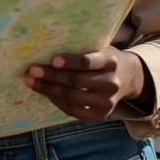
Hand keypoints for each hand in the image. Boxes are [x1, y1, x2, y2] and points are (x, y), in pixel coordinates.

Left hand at [23, 47, 144, 122]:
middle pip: (77, 82)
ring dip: (49, 90)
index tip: (52, 60)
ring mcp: (107, 102)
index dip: (70, 62)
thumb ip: (80, 49)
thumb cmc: (103, 58)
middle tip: (32, 70)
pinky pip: (74, 111)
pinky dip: (57, 101)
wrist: (127, 77)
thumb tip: (45, 44)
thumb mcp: (98, 48)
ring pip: (73, 98)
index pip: (88, 62)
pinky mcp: (100, 115)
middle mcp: (111, 83)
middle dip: (52, 76)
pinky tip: (45, 92)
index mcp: (110, 61)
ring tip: (31, 82)